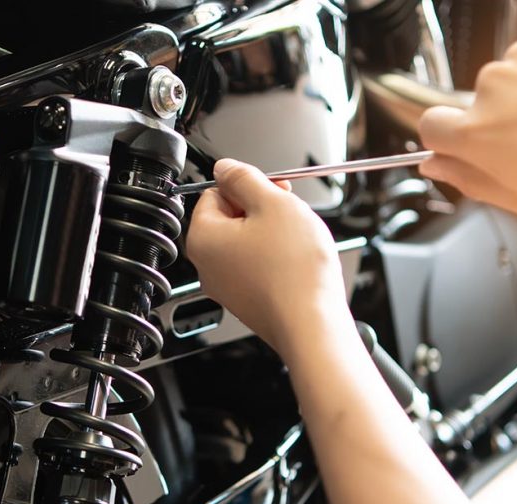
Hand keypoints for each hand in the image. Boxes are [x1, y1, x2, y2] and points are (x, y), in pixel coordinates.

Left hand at [186, 159, 348, 356]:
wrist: (313, 323)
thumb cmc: (293, 270)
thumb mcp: (273, 203)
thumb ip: (244, 178)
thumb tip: (225, 167)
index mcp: (203, 237)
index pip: (213, 193)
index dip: (246, 185)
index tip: (269, 187)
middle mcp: (207, 266)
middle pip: (229, 218)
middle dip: (260, 208)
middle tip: (287, 209)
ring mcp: (227, 287)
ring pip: (246, 243)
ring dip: (271, 232)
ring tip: (295, 238)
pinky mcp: (248, 301)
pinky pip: (257, 267)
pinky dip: (276, 258)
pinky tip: (295, 261)